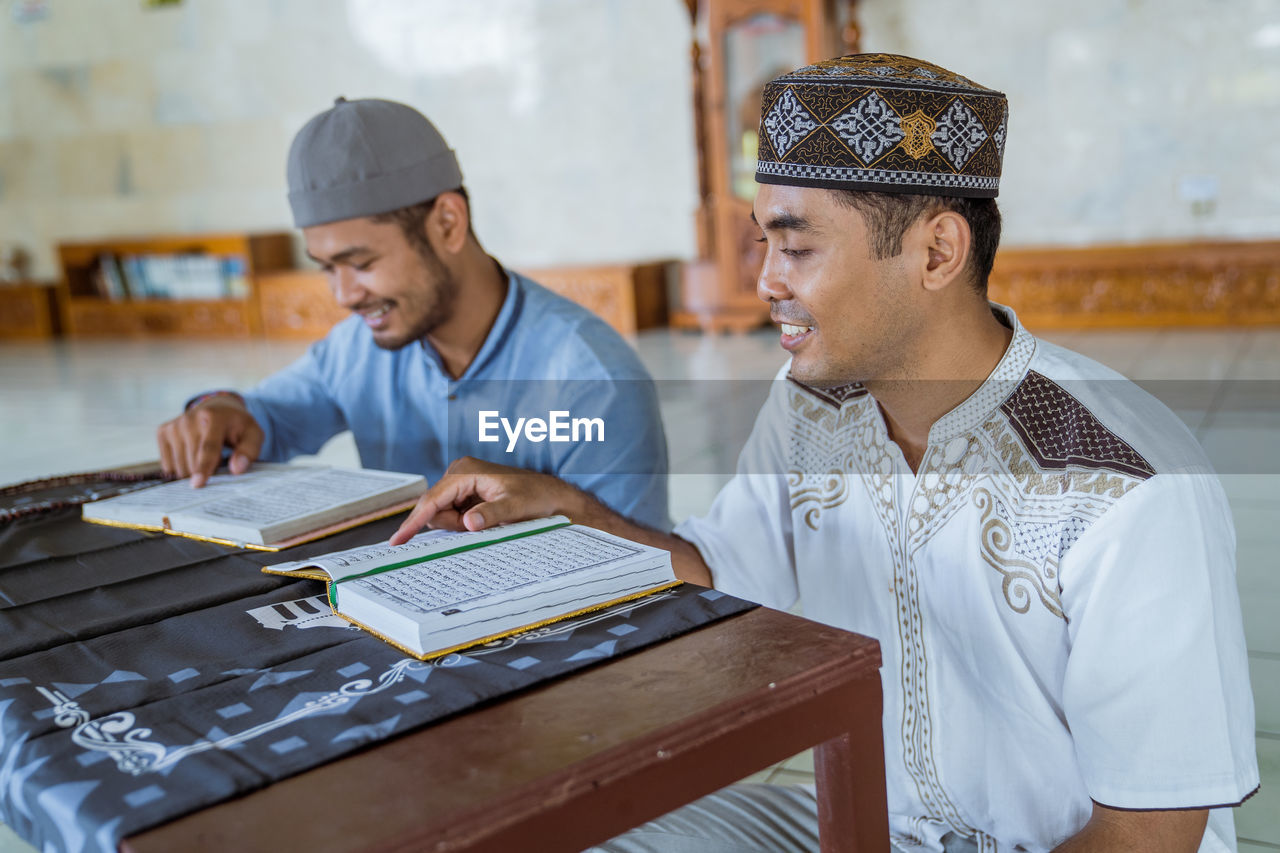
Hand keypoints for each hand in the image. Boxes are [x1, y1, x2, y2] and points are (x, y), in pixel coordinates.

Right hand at [156, 395, 262, 487]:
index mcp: (214, 418)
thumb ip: (249, 451)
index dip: (204, 467)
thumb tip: (236, 469)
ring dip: (194, 471)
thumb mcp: (253, 435)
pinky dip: (181, 467)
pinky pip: (168, 466)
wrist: (218, 408)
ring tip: (206, 456)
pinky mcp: (163, 432)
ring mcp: (174, 425)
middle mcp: (190, 419)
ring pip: (179, 467)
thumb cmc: (237, 426)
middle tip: (219, 460)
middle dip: (206, 471)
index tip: (197, 484)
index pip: (208, 448)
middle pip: (193, 462)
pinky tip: (191, 455)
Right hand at [391, 457, 584, 544]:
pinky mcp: (467, 495)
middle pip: (434, 510)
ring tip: (488, 520)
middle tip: (481, 524)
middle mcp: (459, 474)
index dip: (414, 522)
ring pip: (443, 515)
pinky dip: (464, 524)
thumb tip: (467, 523)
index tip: (398, 541)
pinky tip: (484, 520)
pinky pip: (453, 516)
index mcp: (465, 471)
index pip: (431, 500)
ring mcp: (462, 485)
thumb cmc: (536, 497)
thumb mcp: (514, 508)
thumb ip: (490, 515)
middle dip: (452, 524)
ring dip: (460, 525)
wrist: (552, 497)